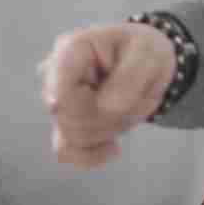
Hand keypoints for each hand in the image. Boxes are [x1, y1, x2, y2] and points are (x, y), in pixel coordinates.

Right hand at [40, 20, 179, 169]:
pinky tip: (113, 147)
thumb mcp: (149, 54)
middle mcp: (54, 74)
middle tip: (135, 100)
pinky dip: (92, 156)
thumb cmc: (144, 51)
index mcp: (71, 49)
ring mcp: (56, 100)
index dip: (88, 107)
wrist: (145, 63)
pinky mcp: (63, 123)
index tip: (118, 102)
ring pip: (70, 136)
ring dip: (107, 132)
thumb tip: (106, 108)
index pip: (61, 91)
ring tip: (126, 110)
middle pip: (68, 118)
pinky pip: (66, 152)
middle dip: (109, 119)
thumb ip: (130, 77)